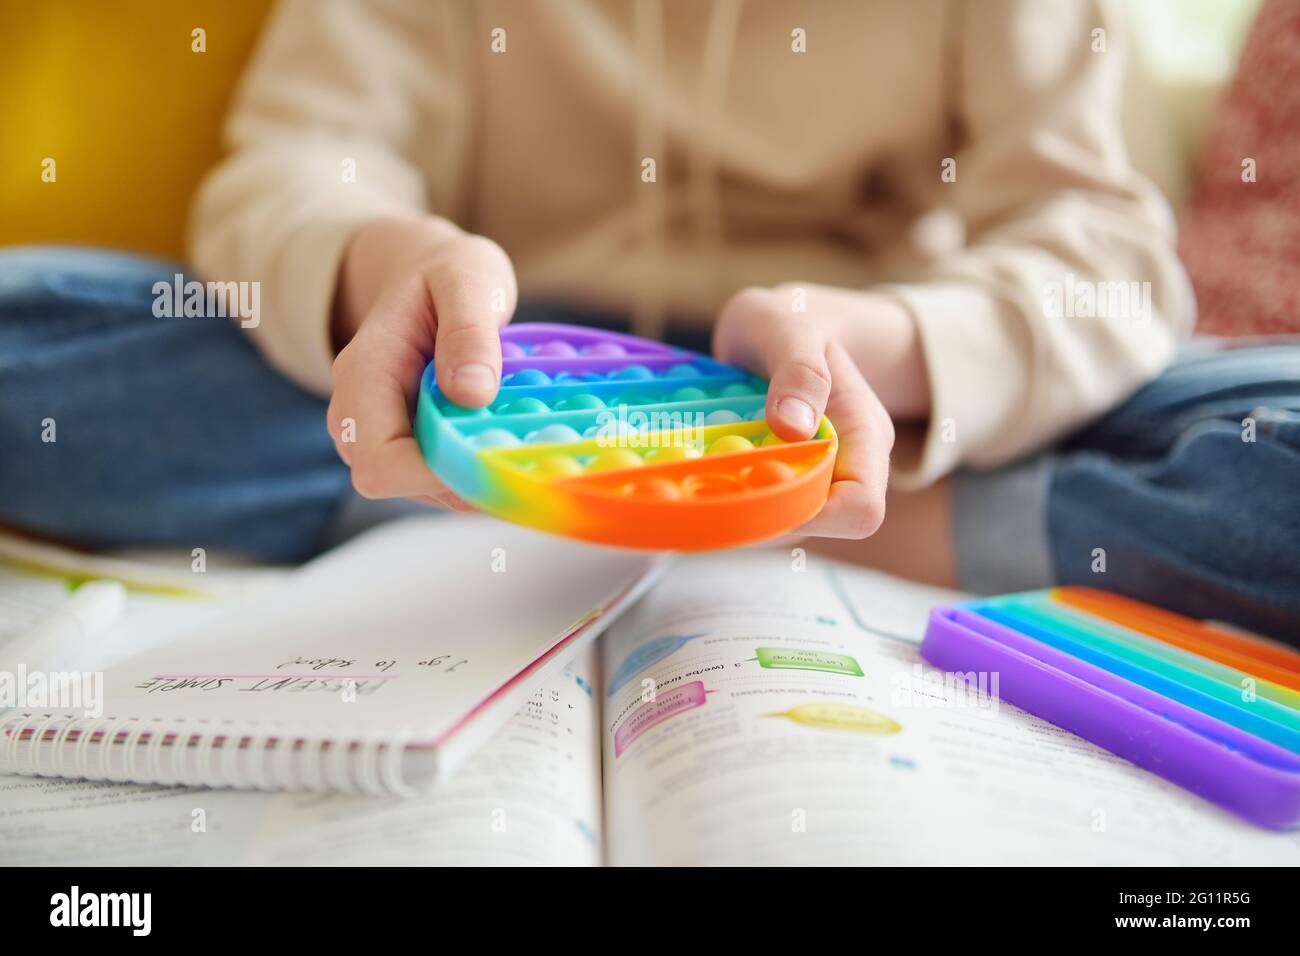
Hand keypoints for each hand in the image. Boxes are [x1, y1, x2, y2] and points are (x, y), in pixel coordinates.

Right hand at [326, 217, 516, 507]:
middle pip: (402, 483)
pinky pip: (446, 481)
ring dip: (482, 476)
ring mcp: (383, 437)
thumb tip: (472, 393)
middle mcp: (360, 417)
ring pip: (429, 490)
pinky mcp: (412, 448)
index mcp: (364, 376)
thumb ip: (468, 331)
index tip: (492, 450)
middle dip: (467, 476)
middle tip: (528, 447)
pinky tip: (516, 440)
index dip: (433, 472)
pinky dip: (483, 469)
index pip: (379, 460)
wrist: (427, 273)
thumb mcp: (466, 280)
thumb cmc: (447, 273)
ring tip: (528, 438)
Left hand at [713, 285, 907, 538]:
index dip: (816, 515)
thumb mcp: (792, 328)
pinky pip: (758, 509)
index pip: (861, 508)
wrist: (779, 325)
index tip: (758, 489)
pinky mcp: (783, 481)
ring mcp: (813, 478)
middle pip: (815, 526)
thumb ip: (799, 370)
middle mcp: (845, 466)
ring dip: (738, 510)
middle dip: (762, 515)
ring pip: (781, 525)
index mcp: (864, 434)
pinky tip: (697, 473)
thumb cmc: (789, 321)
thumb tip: (794, 427)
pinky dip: (728, 498)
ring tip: (694, 476)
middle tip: (706, 483)